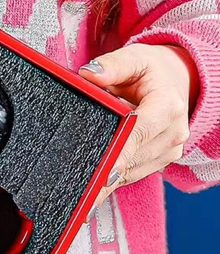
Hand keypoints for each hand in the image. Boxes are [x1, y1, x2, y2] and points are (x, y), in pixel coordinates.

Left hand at [79, 43, 198, 205]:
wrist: (174, 81)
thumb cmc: (150, 70)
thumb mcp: (134, 58)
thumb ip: (112, 65)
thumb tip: (90, 74)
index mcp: (167, 106)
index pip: (138, 133)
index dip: (119, 153)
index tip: (102, 172)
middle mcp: (172, 133)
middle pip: (132, 158)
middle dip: (105, 173)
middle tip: (78, 190)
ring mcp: (168, 150)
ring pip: (131, 172)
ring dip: (106, 183)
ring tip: (80, 195)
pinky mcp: (159, 161)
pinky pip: (131, 175)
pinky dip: (111, 181)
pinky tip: (90, 191)